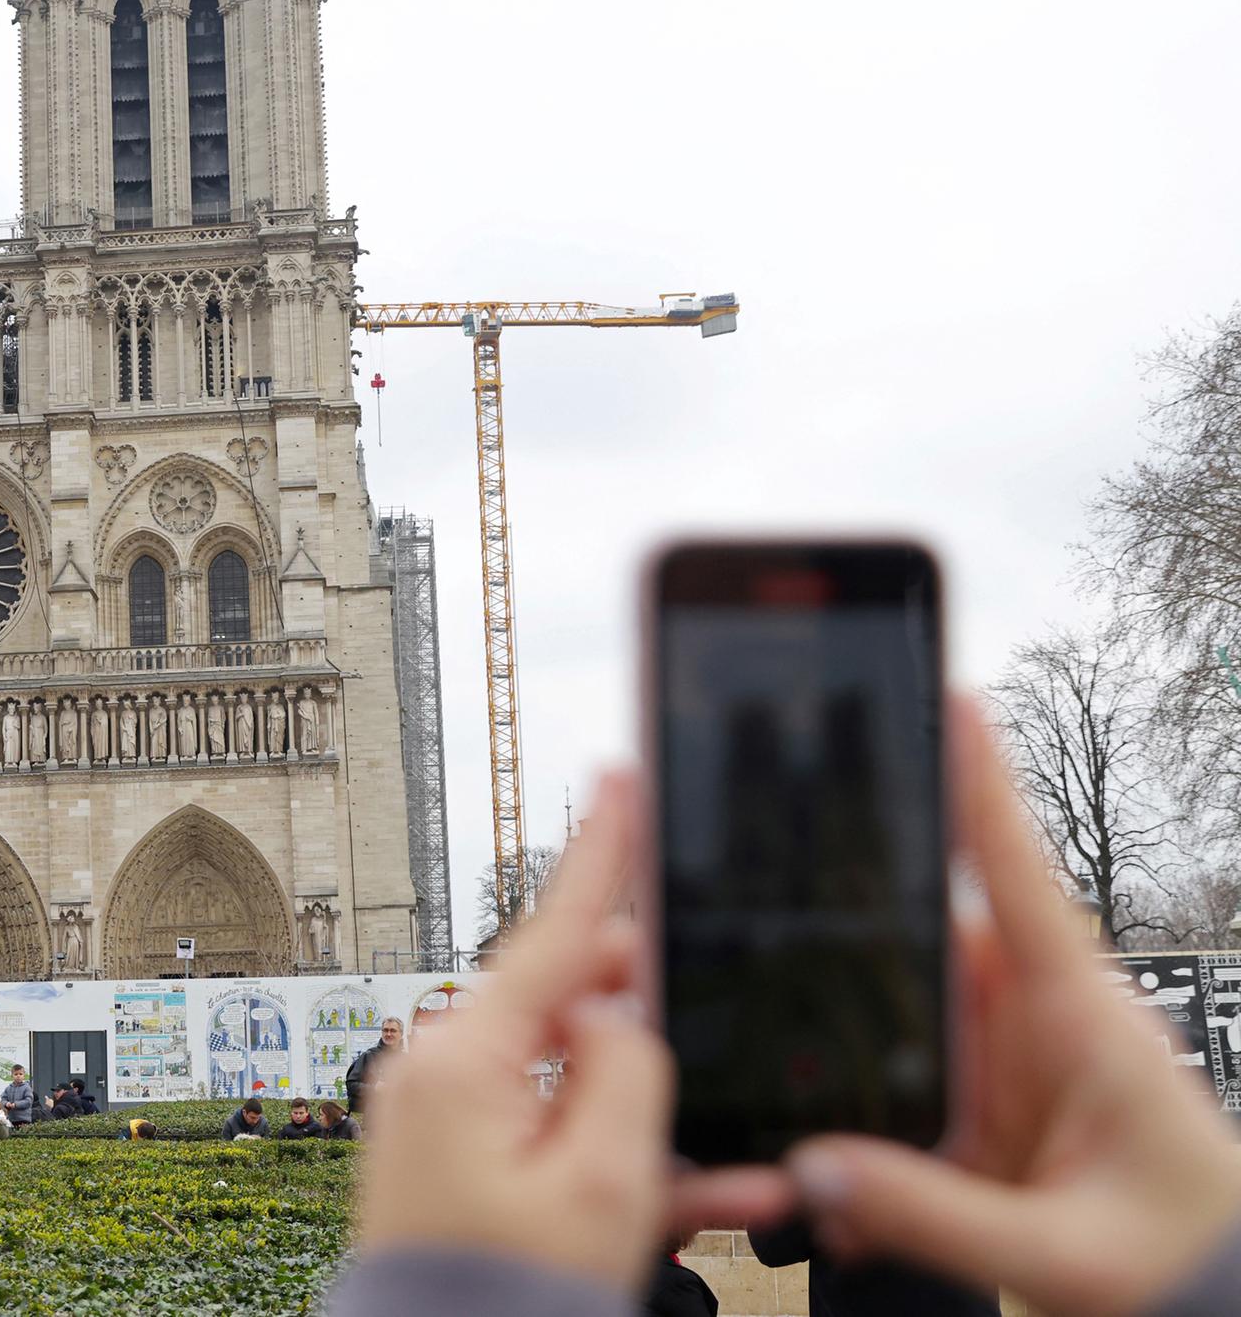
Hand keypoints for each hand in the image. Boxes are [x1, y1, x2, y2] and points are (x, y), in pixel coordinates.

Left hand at [355, 774, 788, 1294]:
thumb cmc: (510, 1294)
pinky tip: (714, 1193)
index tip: (621, 775)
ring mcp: (444, 1114)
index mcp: (462, 1058)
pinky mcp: (457, 1158)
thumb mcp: (604, 1183)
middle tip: (711, 1020)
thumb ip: (626, 1069)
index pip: (550, 932)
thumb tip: (614, 1010)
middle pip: (566, 1003)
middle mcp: (439, 1069)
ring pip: (575, 1079)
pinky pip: (553, 1132)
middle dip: (646, 1011)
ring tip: (739, 1163)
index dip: (600, 851)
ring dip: (654, 1107)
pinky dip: (622, 1156)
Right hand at [786, 699, 1240, 1315]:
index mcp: (1082, 1022)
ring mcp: (1007, 1069)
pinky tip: (824, 1180)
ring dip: (840, 1047)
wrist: (1221, 1313)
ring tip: (782, 1080)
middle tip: (758, 899)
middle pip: (921, 939)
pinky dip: (853, 1124)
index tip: (947, 697)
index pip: (1019, 879)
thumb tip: (813, 1169)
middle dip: (842, 932)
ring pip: (894, 1017)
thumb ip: (935, 1215)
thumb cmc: (1189, 1270)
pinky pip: (896, 1091)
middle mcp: (1038, 1027)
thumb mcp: (1064, 1256)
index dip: (979, 787)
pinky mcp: (981, 1117)